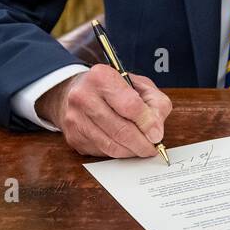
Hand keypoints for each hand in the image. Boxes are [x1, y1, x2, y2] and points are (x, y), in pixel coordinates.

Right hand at [38, 64, 172, 157]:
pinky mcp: (73, 136)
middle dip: (141, 143)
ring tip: (142, 149)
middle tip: (152, 148)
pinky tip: (125, 147)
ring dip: (131, 151)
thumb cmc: (113, 88)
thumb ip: (155, 104)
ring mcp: (76, 118)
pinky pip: (101, 152)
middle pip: (120, 129)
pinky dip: (118, 153)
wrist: (77, 92)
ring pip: (110, 145)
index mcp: (101, 77)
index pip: (130, 106)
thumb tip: (156, 131)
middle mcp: (83, 96)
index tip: (156, 134)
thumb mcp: (140, 85)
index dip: (147, 123)